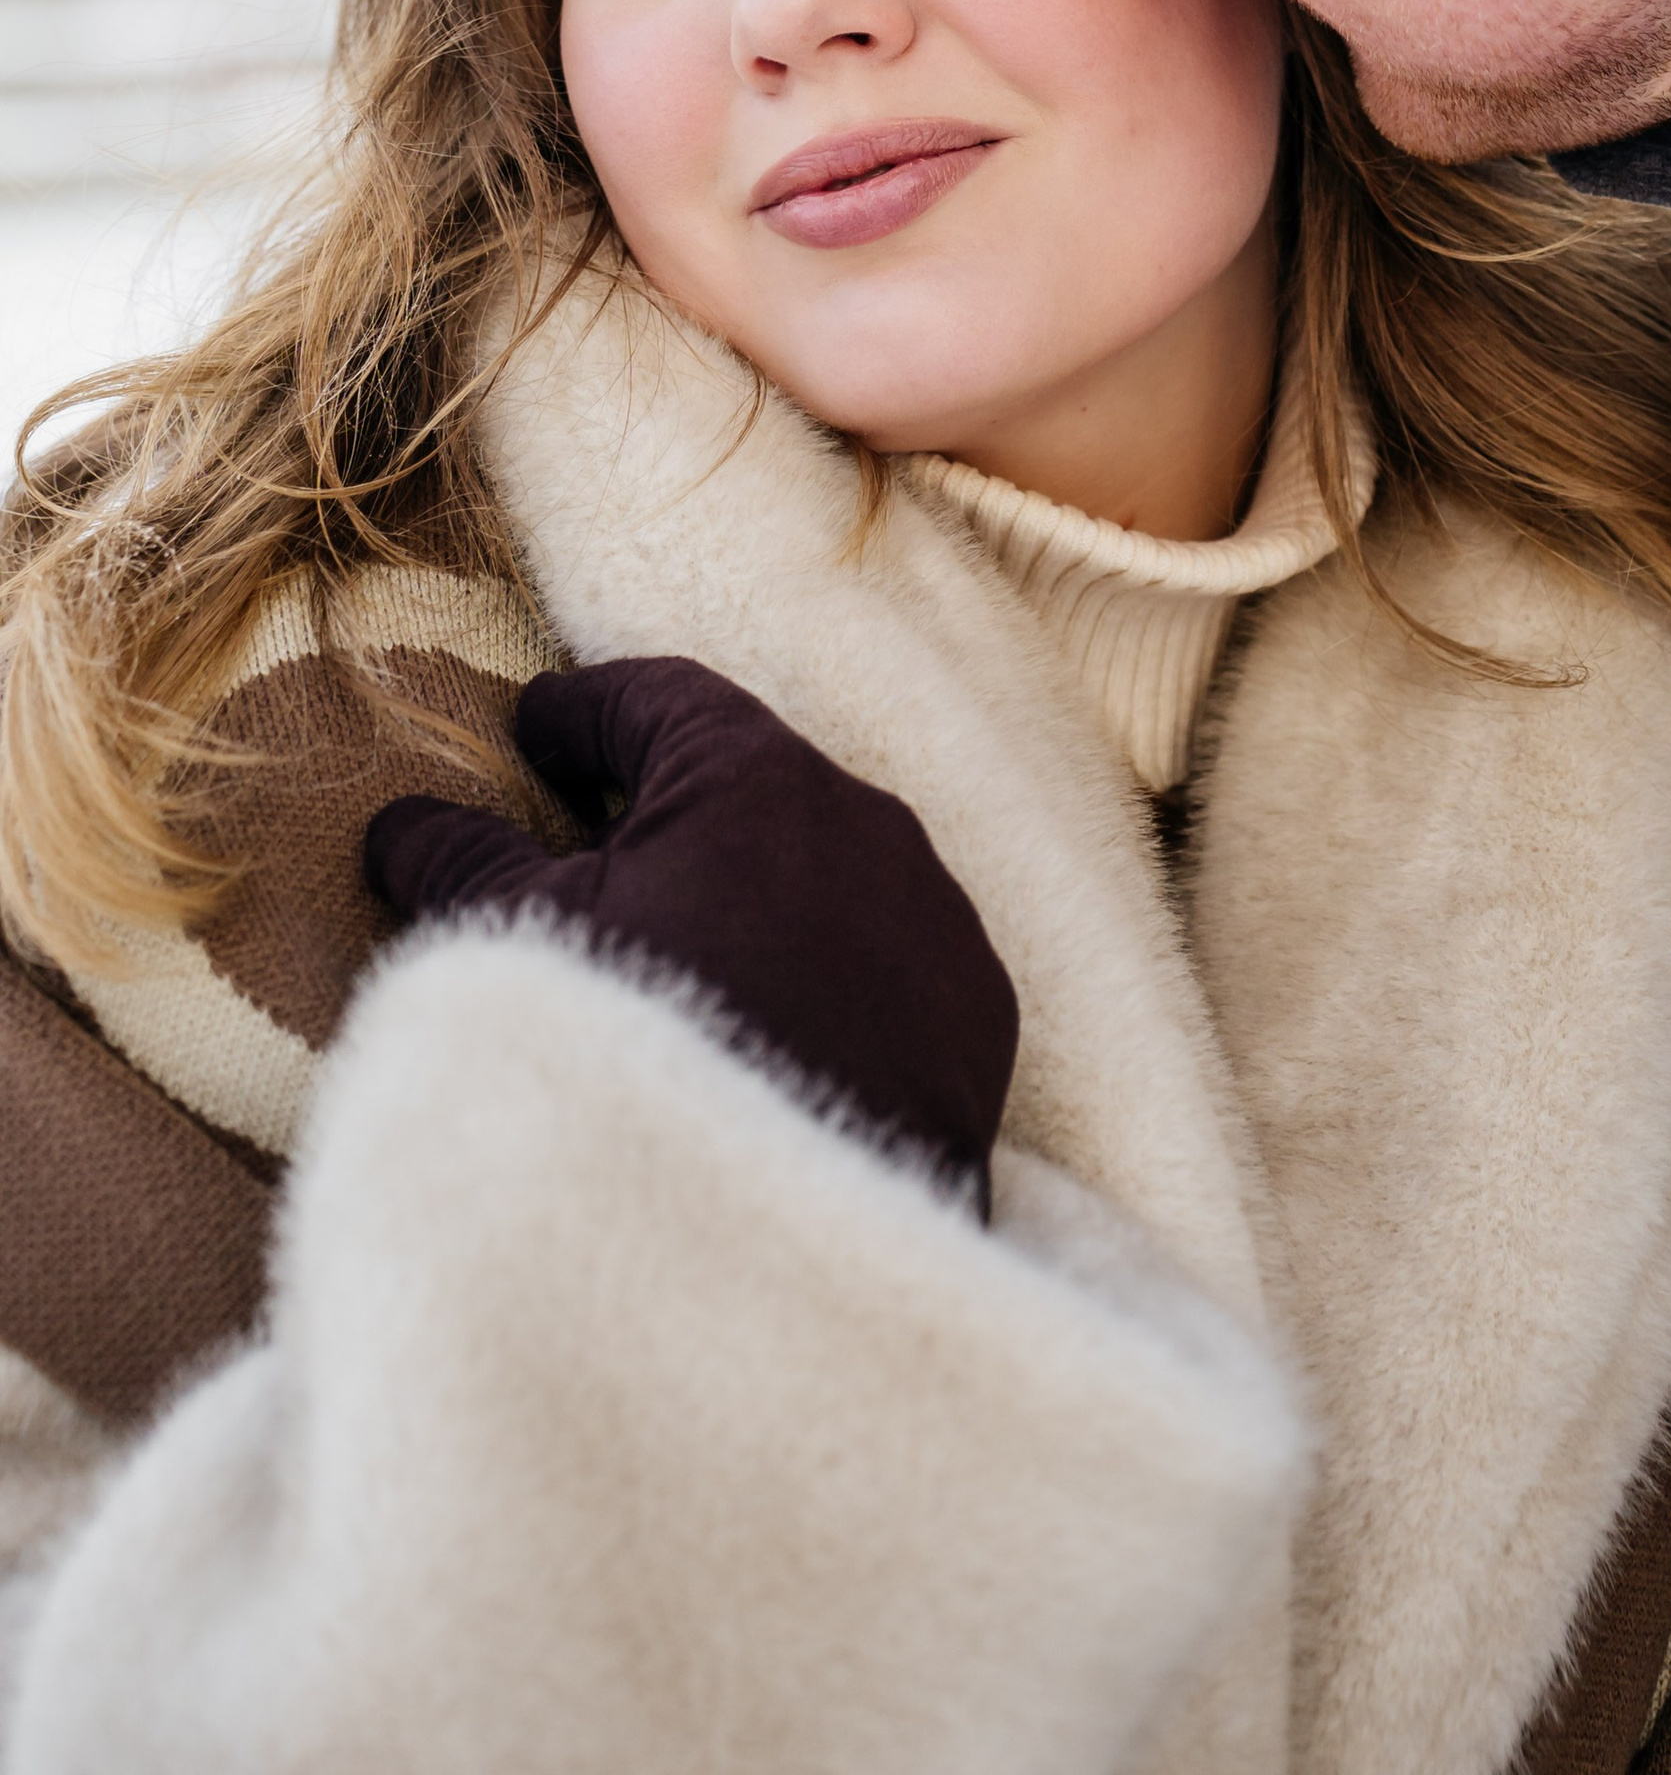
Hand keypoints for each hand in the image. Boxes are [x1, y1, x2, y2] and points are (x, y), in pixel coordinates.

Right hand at [366, 656, 1018, 1208]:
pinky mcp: (977, 1013)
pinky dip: (828, 969)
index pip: (659, 702)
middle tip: (591, 840)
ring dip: (757, 890)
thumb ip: (462, 868)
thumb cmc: (623, 1070)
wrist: (769, 1257)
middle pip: (749, 783)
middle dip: (670, 805)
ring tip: (681, 948)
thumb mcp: (514, 957)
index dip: (585, 714)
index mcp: (753, 777)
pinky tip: (771, 1027)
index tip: (537, 731)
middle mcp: (867, 822)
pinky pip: (890, 958)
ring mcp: (935, 918)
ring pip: (828, 869)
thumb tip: (404, 825)